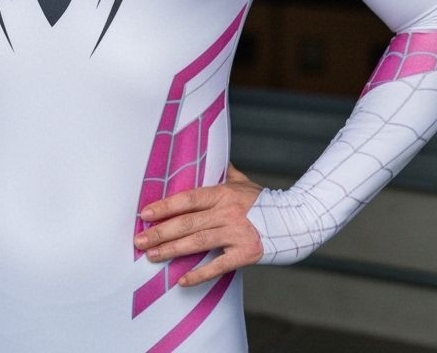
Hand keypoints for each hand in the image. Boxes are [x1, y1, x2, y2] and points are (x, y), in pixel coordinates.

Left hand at [133, 163, 263, 285]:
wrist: (297, 220)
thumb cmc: (265, 201)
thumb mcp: (243, 182)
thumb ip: (224, 171)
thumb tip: (209, 155)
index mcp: (223, 193)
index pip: (188, 198)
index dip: (165, 206)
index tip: (145, 213)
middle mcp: (227, 212)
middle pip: (188, 222)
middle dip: (160, 232)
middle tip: (139, 240)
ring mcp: (236, 233)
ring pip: (198, 242)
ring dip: (172, 250)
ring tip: (151, 256)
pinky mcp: (246, 253)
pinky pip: (218, 265)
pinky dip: (199, 274)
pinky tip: (182, 280)